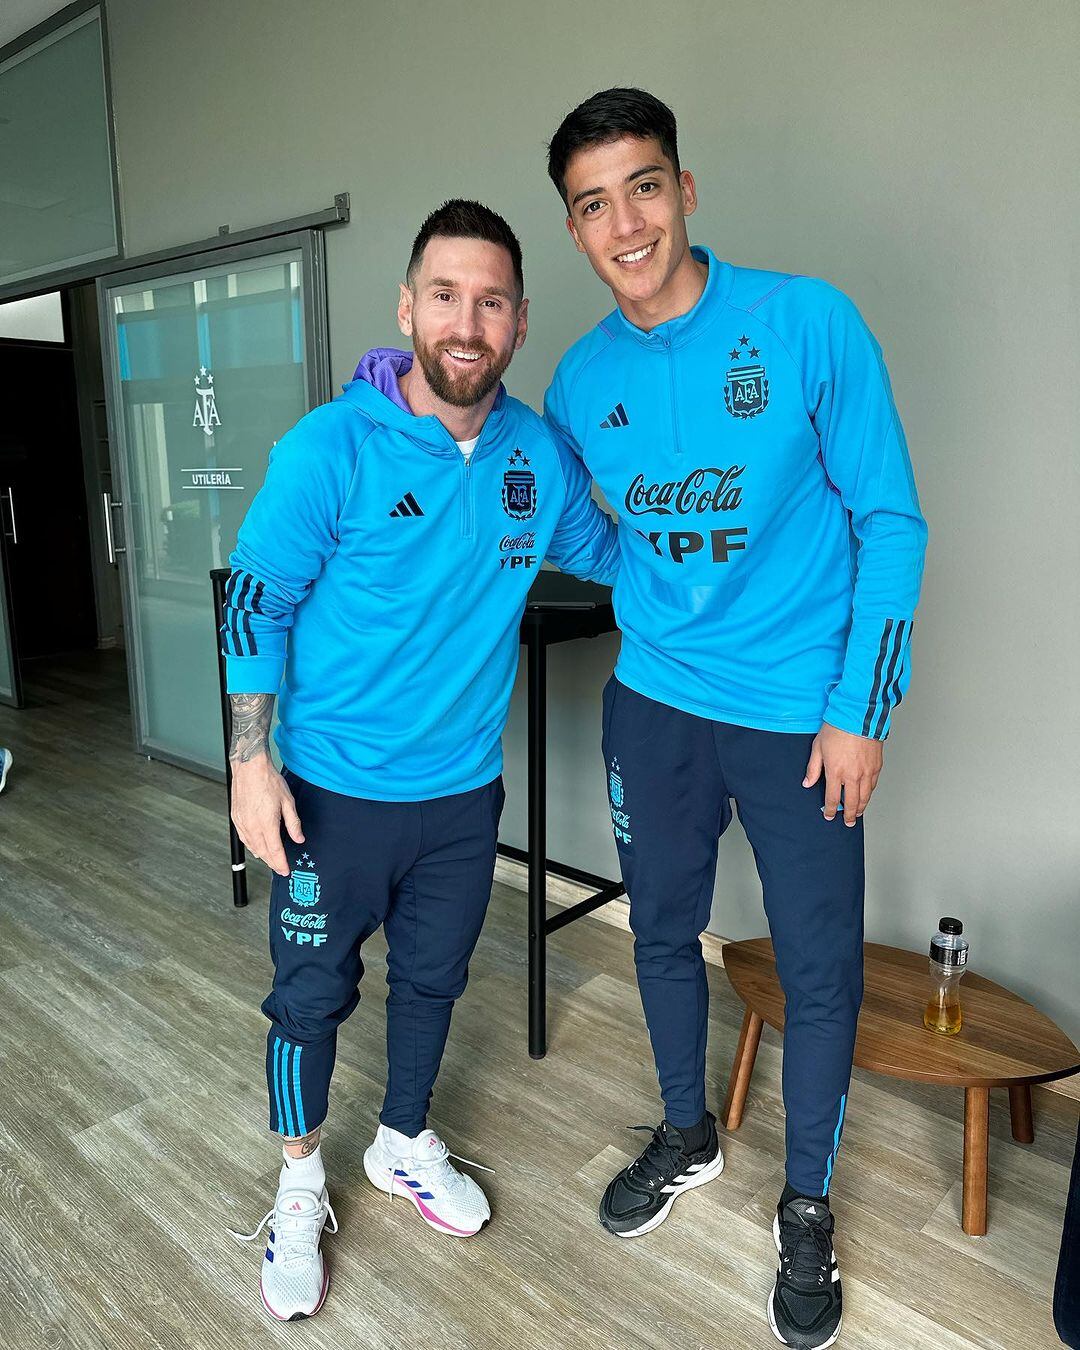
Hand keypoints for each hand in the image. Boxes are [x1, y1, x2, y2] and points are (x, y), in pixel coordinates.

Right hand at [230, 753, 303, 875]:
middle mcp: (252, 826)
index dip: (281, 863)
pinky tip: (256, 847)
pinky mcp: (236, 818)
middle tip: (280, 868)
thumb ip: (293, 823)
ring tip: (271, 860)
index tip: (286, 870)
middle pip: (263, 852)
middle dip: (272, 863)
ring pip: (252, 847)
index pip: (275, 851)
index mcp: (266, 824)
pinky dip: (251, 846)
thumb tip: (298, 838)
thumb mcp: (288, 802)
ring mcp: (242, 823)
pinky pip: (244, 838)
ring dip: (262, 856)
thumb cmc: (268, 781)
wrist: (250, 768)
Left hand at [803, 722, 882, 826]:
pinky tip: (867, 795)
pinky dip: (870, 793)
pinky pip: (874, 785)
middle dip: (849, 815)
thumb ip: (813, 769)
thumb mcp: (817, 748)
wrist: (857, 716)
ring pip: (866, 796)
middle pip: (852, 802)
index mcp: (836, 772)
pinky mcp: (877, 766)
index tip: (830, 815)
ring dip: (861, 807)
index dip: (831, 810)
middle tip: (848, 822)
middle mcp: (853, 775)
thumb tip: (807, 783)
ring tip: (858, 813)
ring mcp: (867, 772)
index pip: (833, 798)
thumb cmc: (837, 728)